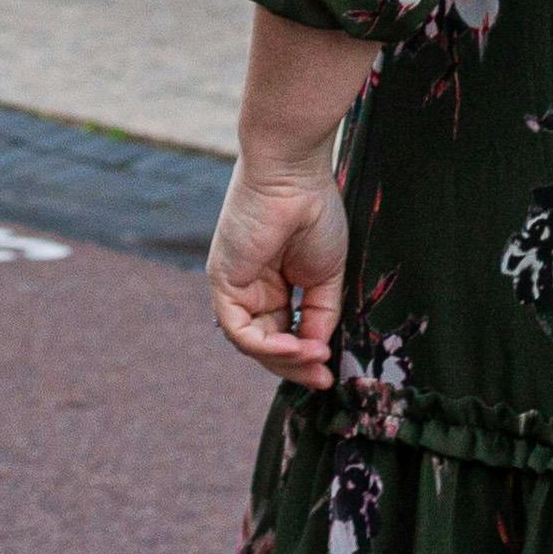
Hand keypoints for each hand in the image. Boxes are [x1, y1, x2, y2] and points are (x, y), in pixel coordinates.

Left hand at [203, 157, 350, 386]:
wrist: (295, 174)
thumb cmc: (315, 211)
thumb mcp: (326, 275)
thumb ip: (320, 315)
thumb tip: (316, 352)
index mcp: (275, 284)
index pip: (284, 334)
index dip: (305, 358)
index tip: (330, 373)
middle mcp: (252, 288)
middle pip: (267, 344)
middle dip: (295, 366)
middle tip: (323, 379)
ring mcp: (236, 285)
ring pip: (252, 343)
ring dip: (284, 358)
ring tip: (315, 358)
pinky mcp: (223, 280)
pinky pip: (237, 329)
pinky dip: (265, 345)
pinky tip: (296, 345)